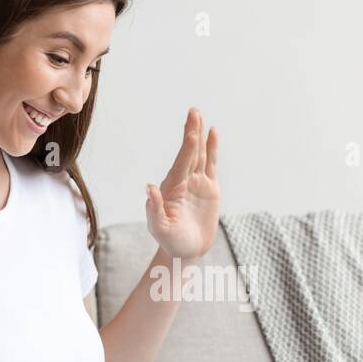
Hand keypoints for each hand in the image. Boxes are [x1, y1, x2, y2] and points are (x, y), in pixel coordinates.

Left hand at [146, 107, 219, 261]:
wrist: (185, 251)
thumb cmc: (169, 240)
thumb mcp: (159, 228)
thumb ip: (155, 209)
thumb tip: (149, 188)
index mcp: (171, 188)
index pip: (180, 165)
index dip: (186, 150)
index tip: (191, 134)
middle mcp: (184, 180)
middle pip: (189, 153)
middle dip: (191, 132)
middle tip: (192, 110)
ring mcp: (197, 182)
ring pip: (199, 154)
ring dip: (199, 134)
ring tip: (198, 114)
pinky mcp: (210, 187)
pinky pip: (211, 164)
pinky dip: (212, 148)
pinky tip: (213, 132)